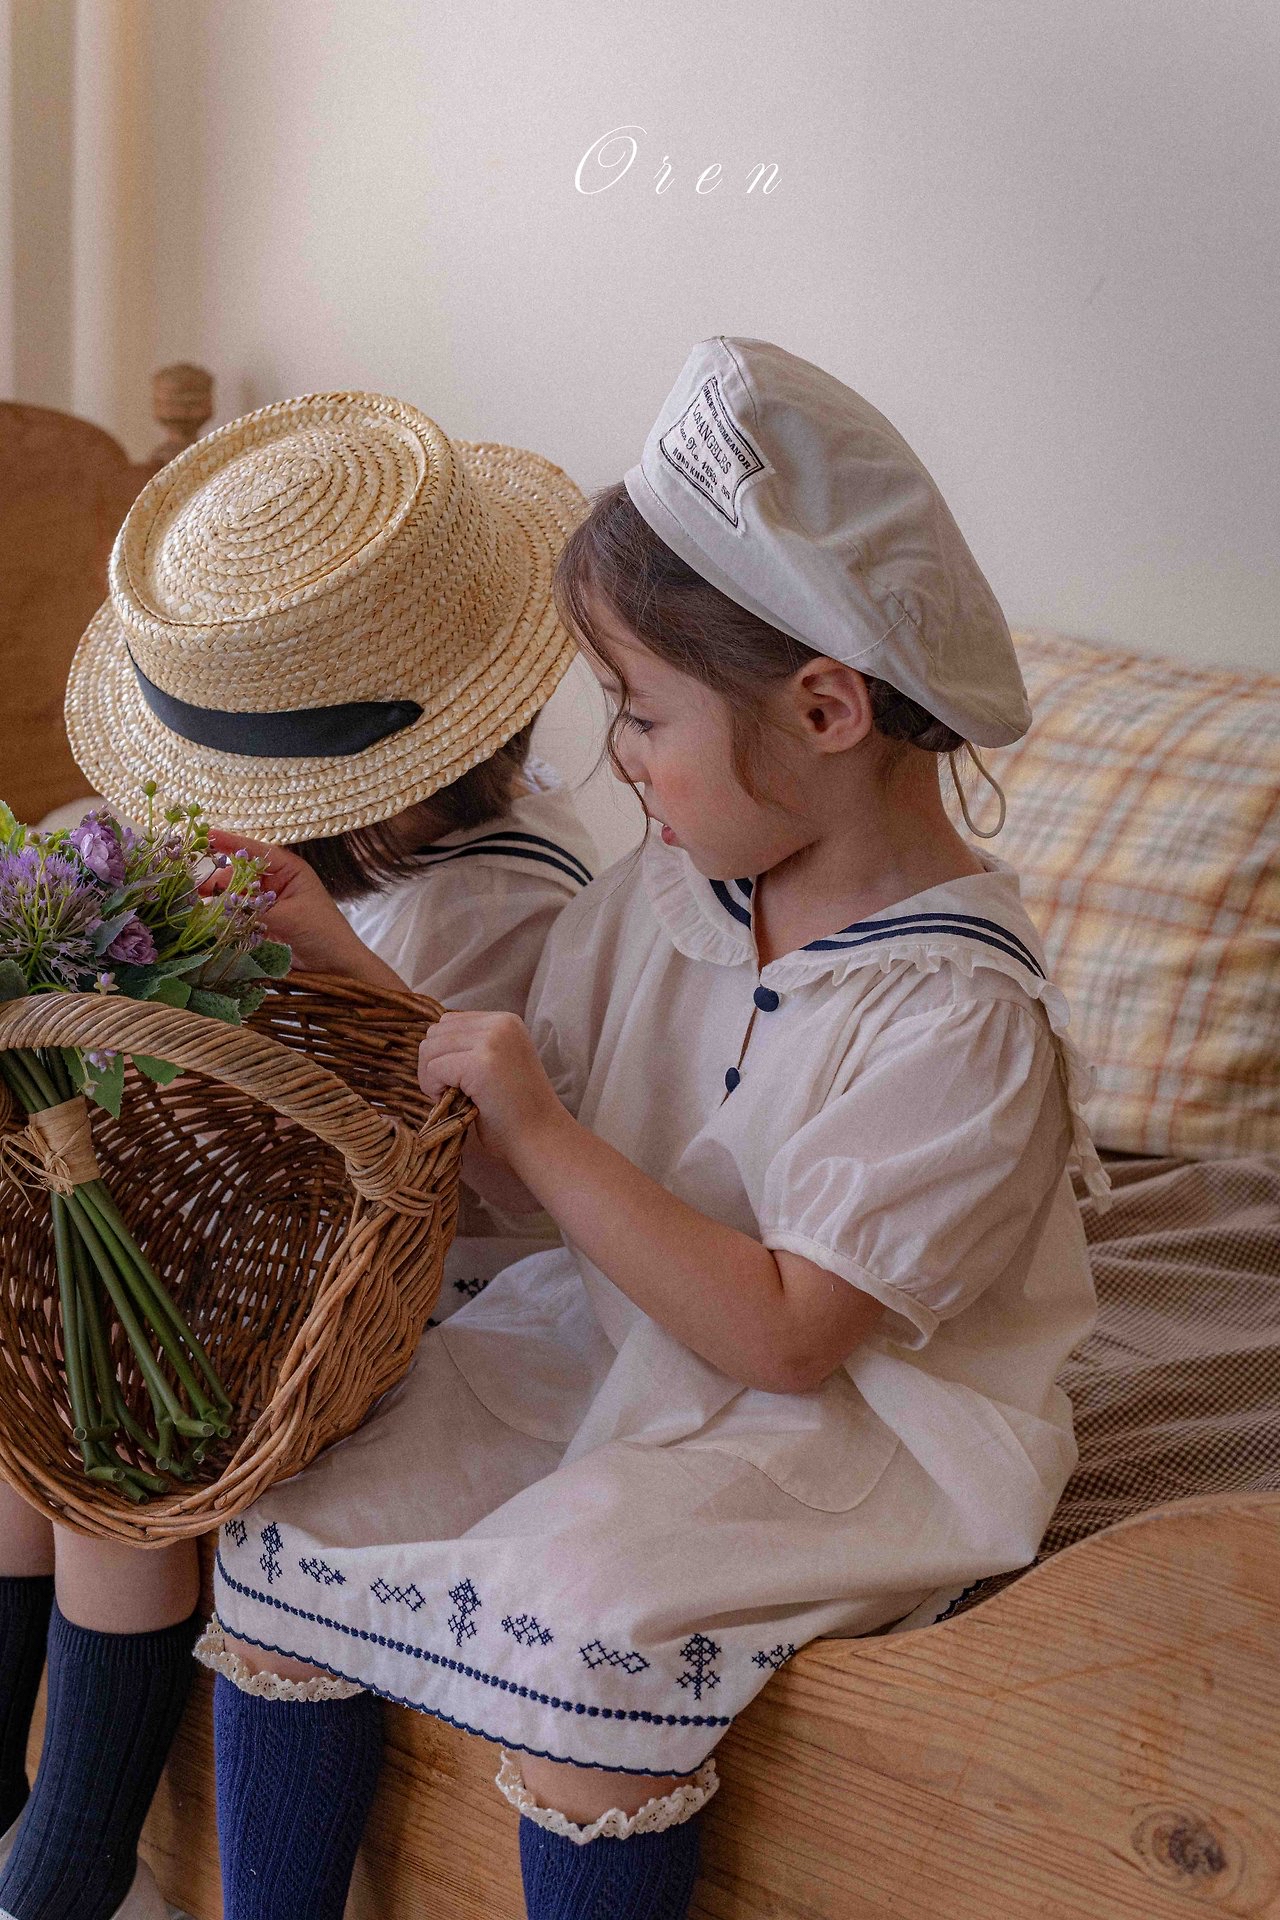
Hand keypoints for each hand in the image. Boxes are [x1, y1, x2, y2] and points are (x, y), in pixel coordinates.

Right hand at [202, 830, 399, 986]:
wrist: (337, 966)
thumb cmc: (324, 933)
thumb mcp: (290, 917)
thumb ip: (255, 911)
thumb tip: (223, 907)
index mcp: (289, 871)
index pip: (257, 852)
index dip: (232, 843)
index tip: (208, 835)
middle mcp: (277, 883)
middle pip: (240, 874)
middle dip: (218, 878)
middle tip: (193, 884)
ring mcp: (269, 904)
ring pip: (236, 895)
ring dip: (218, 898)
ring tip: (194, 900)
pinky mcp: (263, 924)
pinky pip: (239, 915)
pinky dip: (225, 917)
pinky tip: (207, 918)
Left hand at [418, 1011, 565, 1165]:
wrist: (541, 1138)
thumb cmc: (516, 1111)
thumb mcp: (498, 1063)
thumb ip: (472, 1046)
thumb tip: (427, 1044)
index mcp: (506, 1021)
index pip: (450, 1022)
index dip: (444, 1054)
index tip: (458, 1081)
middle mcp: (500, 1024)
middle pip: (436, 1032)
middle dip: (433, 1064)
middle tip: (451, 1093)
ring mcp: (492, 1041)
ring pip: (430, 1048)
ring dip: (431, 1077)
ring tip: (452, 1098)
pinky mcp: (480, 1063)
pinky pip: (433, 1068)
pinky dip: (434, 1089)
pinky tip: (452, 1104)